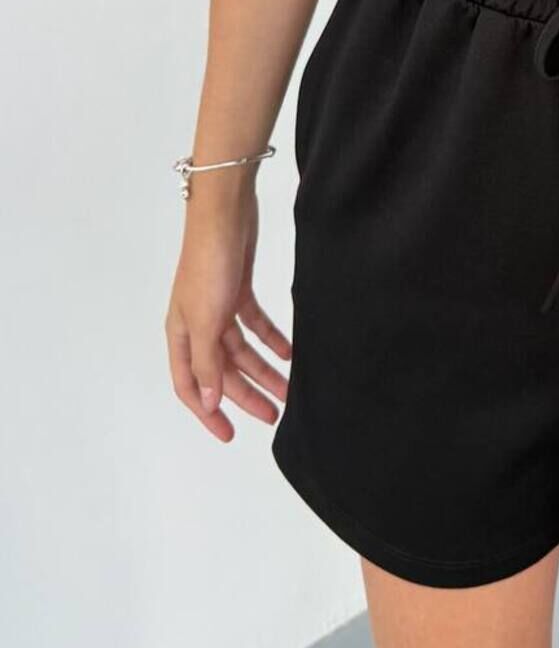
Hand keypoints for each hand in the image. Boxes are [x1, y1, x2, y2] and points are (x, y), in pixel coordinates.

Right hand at [165, 185, 290, 442]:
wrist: (225, 212)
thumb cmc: (208, 262)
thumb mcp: (205, 319)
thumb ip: (206, 362)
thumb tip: (208, 401)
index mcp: (180, 333)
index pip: (190, 385)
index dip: (208, 413)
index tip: (230, 435)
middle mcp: (197, 324)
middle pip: (222, 371)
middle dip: (247, 394)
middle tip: (275, 414)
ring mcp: (218, 307)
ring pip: (242, 350)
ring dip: (264, 370)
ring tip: (290, 388)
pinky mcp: (238, 290)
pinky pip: (255, 325)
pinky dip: (271, 340)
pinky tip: (289, 353)